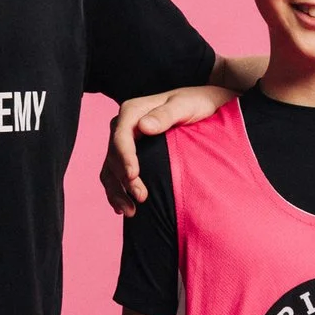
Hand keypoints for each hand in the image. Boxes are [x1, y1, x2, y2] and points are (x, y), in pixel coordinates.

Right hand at [100, 85, 236, 213]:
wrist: (203, 106)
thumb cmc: (196, 103)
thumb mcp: (186, 106)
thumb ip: (166, 115)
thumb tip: (144, 126)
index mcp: (133, 111)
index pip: (121, 136)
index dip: (124, 157)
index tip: (134, 175)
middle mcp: (124, 125)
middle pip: (114, 155)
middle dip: (123, 179)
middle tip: (141, 198)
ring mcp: (126, 142)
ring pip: (110, 168)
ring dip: (117, 191)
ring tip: (130, 211)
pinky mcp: (130, 155)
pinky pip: (116, 174)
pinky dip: (118, 191)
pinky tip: (123, 208)